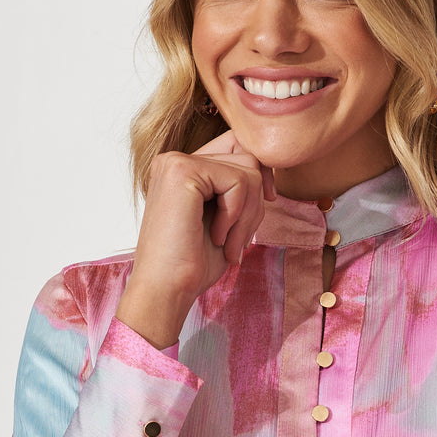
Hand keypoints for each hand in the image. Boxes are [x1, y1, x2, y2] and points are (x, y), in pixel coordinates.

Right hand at [116, 130, 275, 348]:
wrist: (166, 290)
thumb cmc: (192, 264)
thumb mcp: (225, 219)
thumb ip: (240, 189)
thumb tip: (270, 170)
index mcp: (183, 170)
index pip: (236, 147)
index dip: (259, 174)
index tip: (267, 202)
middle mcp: (175, 160)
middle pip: (247, 156)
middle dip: (256, 202)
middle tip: (239, 240)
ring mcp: (176, 162)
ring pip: (248, 169)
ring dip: (248, 214)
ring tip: (229, 244)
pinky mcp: (182, 171)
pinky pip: (238, 181)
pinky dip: (236, 216)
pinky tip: (217, 237)